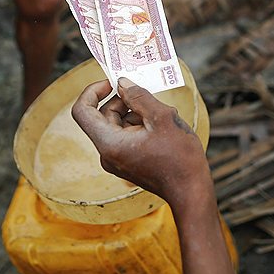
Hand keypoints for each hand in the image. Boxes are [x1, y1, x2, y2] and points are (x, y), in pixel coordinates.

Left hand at [71, 77, 207, 206]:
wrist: (191, 191)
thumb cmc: (179, 158)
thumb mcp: (161, 118)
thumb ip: (138, 96)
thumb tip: (122, 83)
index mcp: (109, 144)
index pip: (82, 111)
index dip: (92, 91)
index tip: (112, 82)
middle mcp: (108, 154)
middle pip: (103, 116)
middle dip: (123, 101)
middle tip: (147, 93)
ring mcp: (117, 160)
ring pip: (118, 125)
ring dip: (136, 113)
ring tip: (162, 115)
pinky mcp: (128, 162)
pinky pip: (127, 136)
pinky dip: (140, 125)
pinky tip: (162, 127)